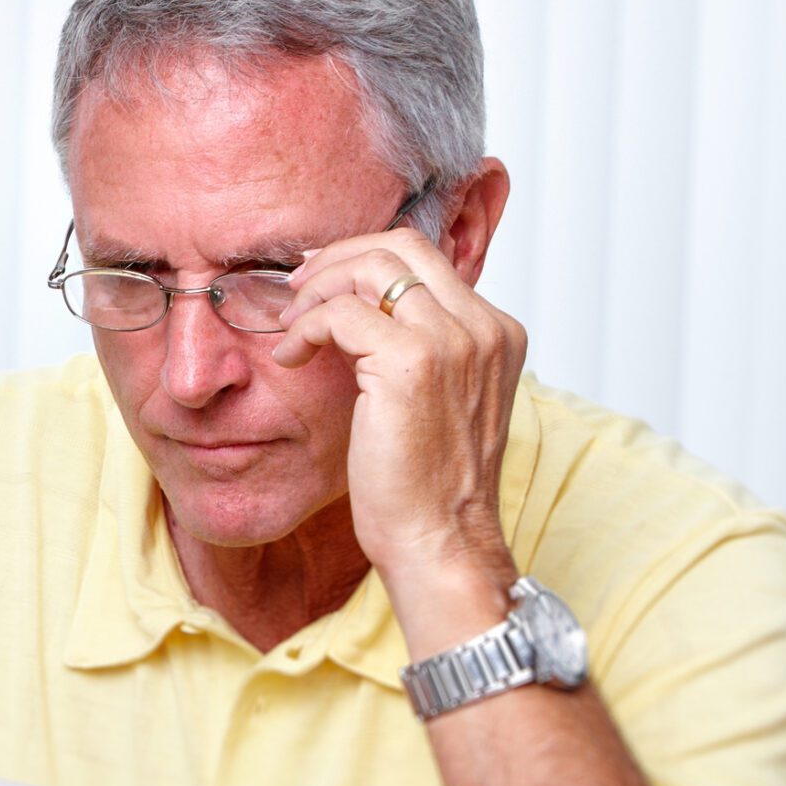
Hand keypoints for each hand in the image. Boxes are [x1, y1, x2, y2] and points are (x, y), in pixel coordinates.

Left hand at [273, 224, 524, 598]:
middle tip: (296, 289)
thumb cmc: (429, 485)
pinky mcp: (411, 363)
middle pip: (401, 246)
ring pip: (370, 267)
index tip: (322, 280)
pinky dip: (305, 327)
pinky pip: (340, 313)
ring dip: (317, 289)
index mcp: (495, 333)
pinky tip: (291, 356)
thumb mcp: (437, 401)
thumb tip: (362, 308)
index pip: (427, 258)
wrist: (440, 540)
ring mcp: (451, 341)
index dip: (364, 259)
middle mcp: (482, 328)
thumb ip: (420, 348)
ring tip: (291, 324)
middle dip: (337, 258)